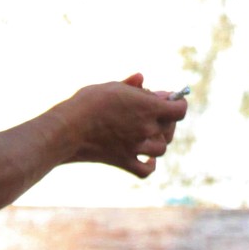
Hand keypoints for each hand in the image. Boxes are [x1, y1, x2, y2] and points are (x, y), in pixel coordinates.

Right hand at [70, 73, 188, 176]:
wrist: (68, 128)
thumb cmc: (88, 102)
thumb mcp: (111, 86)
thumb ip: (132, 85)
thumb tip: (142, 79)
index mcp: (148, 108)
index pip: (179, 110)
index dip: (179, 104)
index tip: (172, 100)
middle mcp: (147, 129)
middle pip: (169, 127)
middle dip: (165, 118)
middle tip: (153, 111)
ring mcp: (136, 147)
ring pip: (161, 148)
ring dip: (159, 140)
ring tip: (148, 131)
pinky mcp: (124, 162)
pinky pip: (146, 170)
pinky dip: (150, 165)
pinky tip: (147, 158)